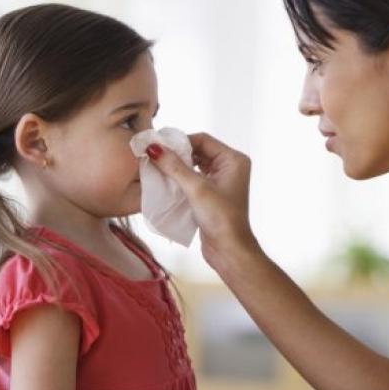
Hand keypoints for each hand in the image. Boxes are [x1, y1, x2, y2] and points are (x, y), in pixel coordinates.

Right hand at [146, 133, 261, 269]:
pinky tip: (165, 181)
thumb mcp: (196, 188)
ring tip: (157, 167)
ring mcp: (221, 180)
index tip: (157, 145)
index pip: (203, 140)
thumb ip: (174, 166)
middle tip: (154, 156)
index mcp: (234, 160)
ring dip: (177, 166)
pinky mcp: (212, 194)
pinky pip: (194, 178)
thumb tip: (154, 148)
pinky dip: (180, 178)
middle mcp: (230, 167)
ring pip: (194, 165)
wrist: (229, 249)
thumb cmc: (220, 218)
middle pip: (198, 150)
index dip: (180, 141)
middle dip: (177, 153)